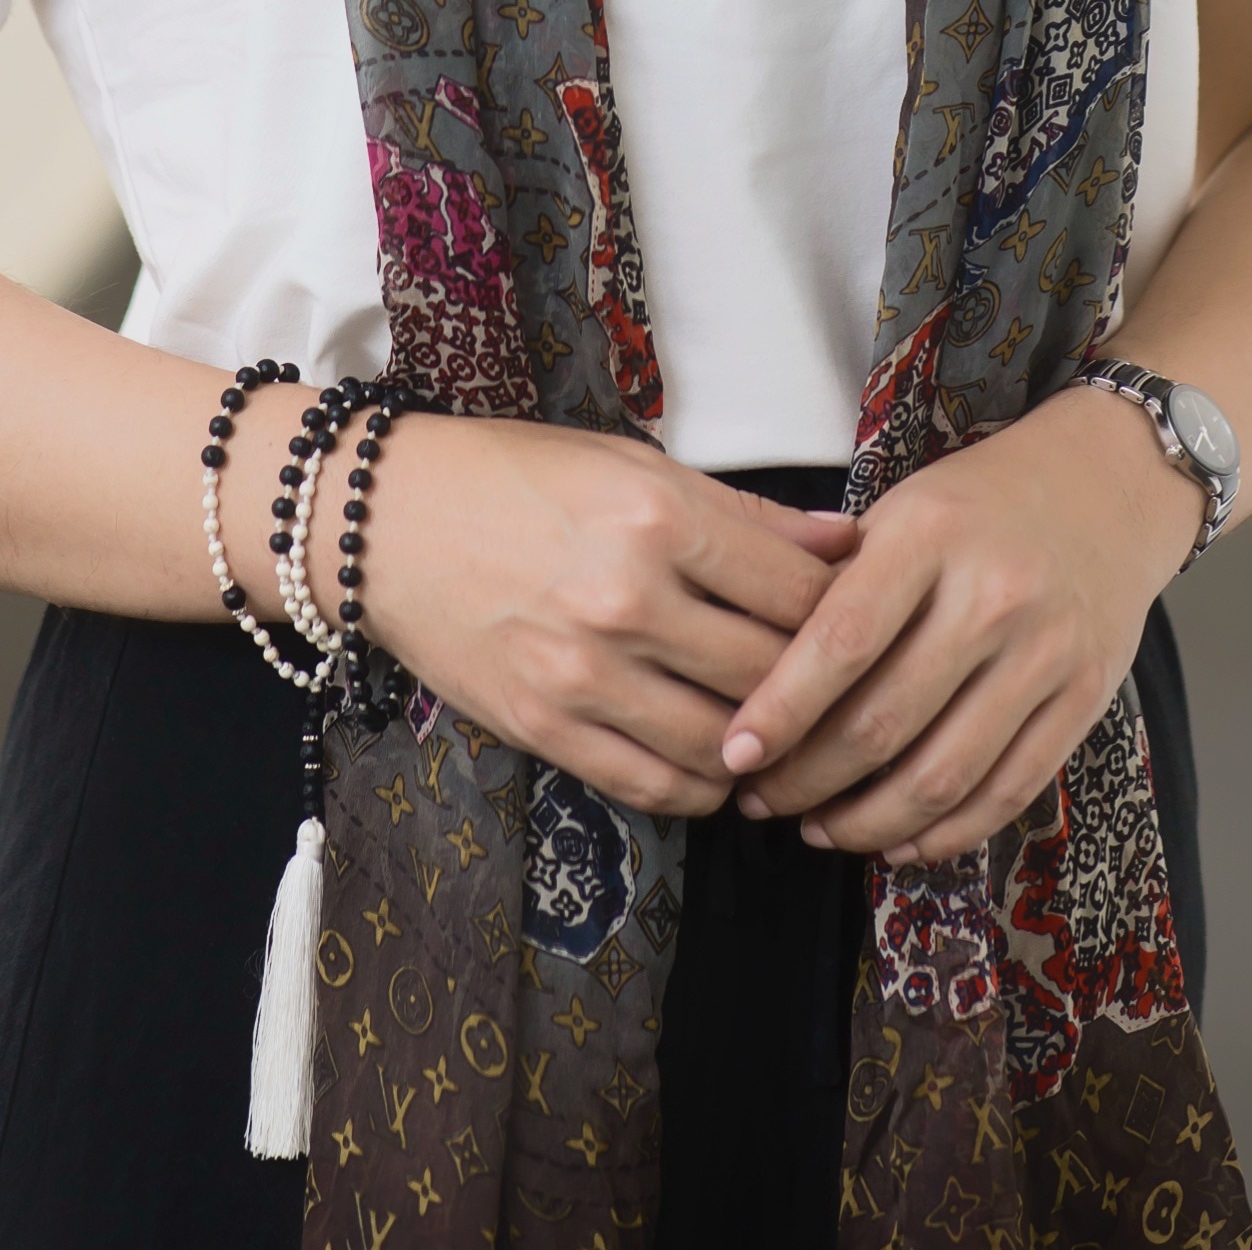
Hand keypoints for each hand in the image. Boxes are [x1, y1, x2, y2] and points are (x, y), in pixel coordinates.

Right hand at [358, 418, 858, 819]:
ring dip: (768, 747)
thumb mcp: (632, 466)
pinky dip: (705, 786)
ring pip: (724, 743)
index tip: (862, 618)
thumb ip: (741, 513)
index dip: (846, 610)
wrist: (389, 521)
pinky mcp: (546, 728)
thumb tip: (842, 543)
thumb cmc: (515, 476)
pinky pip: (656, 786)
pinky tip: (721, 764)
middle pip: (771, 671)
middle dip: (820, 687)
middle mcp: (625, 599)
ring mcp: (583, 674)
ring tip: (785, 732)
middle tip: (843, 689)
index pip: (796, 589)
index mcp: (655, 517)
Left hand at [717, 390, 1199, 865]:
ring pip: (942, 774)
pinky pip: (1006, 790)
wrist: (1108, 486)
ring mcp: (1046, 652)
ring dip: (867, 821)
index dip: (782, 710)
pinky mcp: (1084, 698)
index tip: (735, 753)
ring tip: (819, 829)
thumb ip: (836, 581)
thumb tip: (752, 672)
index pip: (842, 642)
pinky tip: (898, 841)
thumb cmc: (981, 502)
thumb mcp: (903, 509)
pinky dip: (945, 833)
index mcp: (931, 535)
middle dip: (809, 778)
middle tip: (763, 798)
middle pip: (885, 722)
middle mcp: (993, 594)